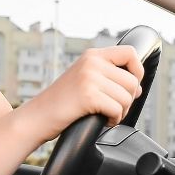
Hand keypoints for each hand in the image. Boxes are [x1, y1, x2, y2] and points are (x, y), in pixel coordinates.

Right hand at [14, 46, 144, 142]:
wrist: (37, 117)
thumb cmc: (61, 103)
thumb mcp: (84, 79)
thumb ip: (107, 76)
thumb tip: (138, 86)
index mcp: (92, 55)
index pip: (130, 53)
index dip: (137, 71)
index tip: (131, 86)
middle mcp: (91, 62)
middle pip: (132, 81)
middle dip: (128, 99)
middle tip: (113, 108)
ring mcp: (89, 78)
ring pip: (127, 97)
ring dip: (121, 112)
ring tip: (106, 115)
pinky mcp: (88, 96)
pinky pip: (117, 109)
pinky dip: (114, 120)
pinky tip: (103, 122)